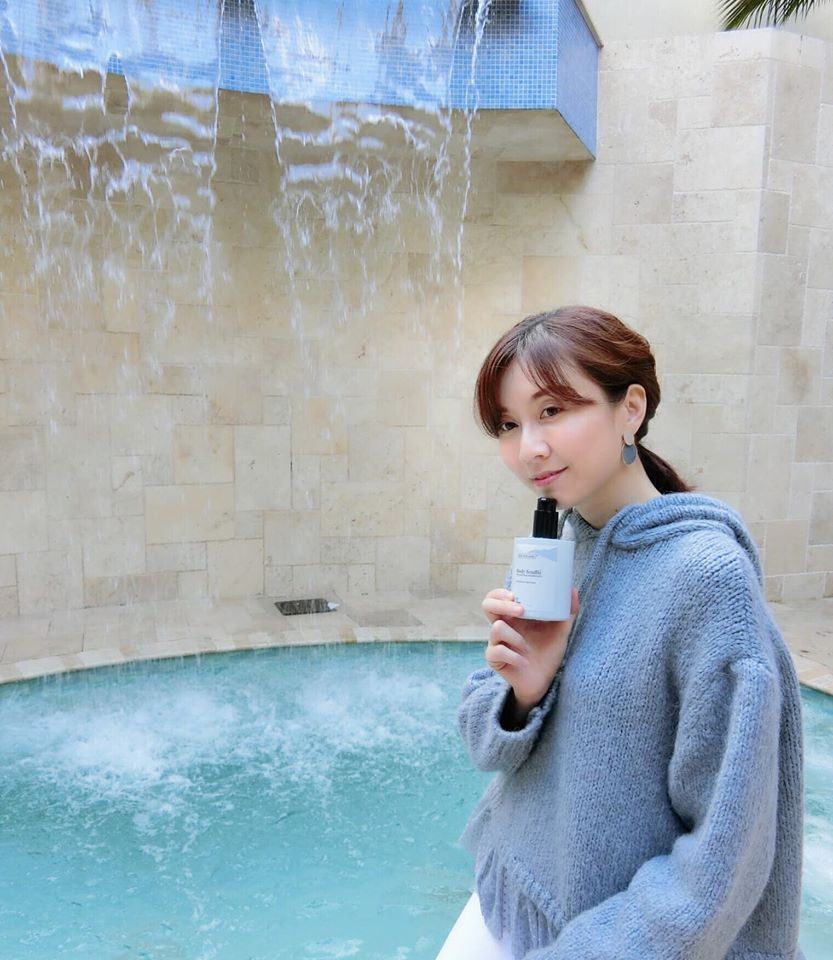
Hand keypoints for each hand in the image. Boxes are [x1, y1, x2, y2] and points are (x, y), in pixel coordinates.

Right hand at [481, 587, 579, 714]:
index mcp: (514, 616)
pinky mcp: (494, 659)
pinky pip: (498, 651)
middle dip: (502, 605)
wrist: (543, 680)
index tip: (515, 594)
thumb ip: (567, 612)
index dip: (501, 592)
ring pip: (495, 628)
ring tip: (527, 647)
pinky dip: (514, 656)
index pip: (497, 596)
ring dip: (515, 636)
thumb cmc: (548, 652)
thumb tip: (573, 590)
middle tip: (521, 611)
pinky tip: (524, 662)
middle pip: (487, 605)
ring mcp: (496, 642)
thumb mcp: (560, 631)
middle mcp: (503, 625)